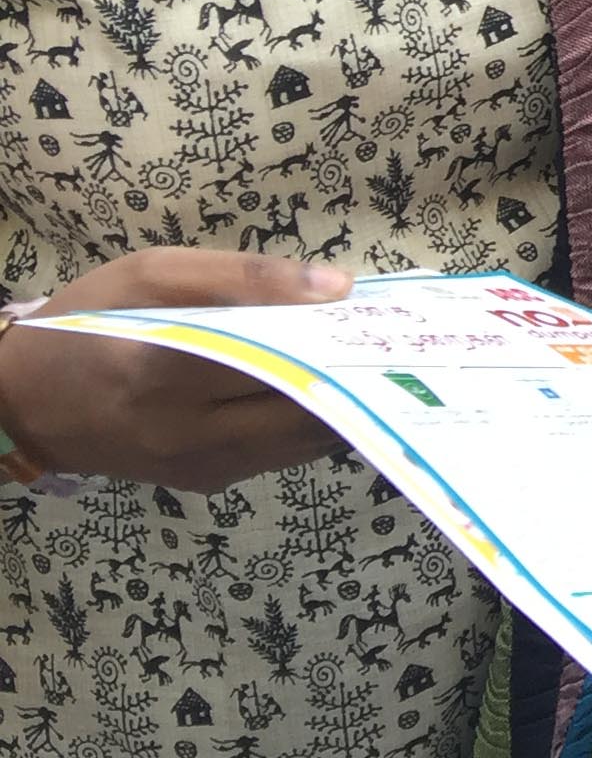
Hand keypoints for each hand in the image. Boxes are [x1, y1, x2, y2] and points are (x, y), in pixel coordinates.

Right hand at [0, 250, 349, 490]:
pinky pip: (277, 456)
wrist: (21, 401)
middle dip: (350, 376)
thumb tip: (335, 286)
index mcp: (166, 371)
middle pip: (300, 409)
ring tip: (369, 363)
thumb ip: (244, 276)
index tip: (380, 316)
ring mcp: (197, 466)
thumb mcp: (151, 274)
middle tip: (389, 341)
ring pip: (299, 442)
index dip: (336, 340)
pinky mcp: (203, 482)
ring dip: (339, 405)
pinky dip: (307, 425)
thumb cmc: (85, 323)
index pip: (279, 359)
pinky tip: (325, 390)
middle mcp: (185, 431)